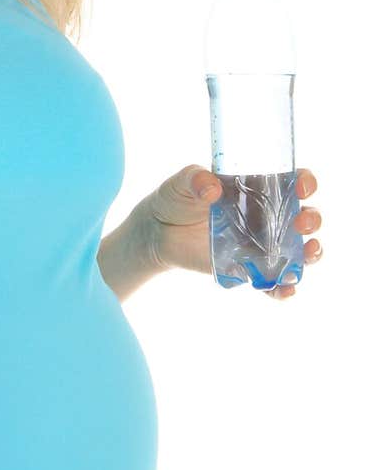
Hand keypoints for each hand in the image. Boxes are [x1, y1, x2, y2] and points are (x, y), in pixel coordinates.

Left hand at [144, 163, 322, 297]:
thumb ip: (196, 179)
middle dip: (312, 219)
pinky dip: (283, 288)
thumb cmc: (176, 198)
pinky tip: (285, 289)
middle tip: (302, 223)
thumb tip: (212, 189)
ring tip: (307, 255)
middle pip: (304, 217)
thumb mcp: (182, 182)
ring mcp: (261, 244)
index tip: (302, 187)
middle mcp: (267, 216)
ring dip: (310, 253)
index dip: (305, 182)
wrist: (157, 232)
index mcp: (258, 188)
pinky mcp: (249, 268)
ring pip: (298, 250)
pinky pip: (274, 281)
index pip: (292, 182)